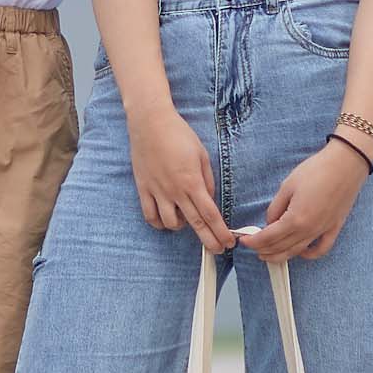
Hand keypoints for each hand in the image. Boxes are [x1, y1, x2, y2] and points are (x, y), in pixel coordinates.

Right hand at [127, 104, 234, 251]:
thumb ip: (207, 180)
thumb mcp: (202, 154)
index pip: (210, 214)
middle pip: (194, 224)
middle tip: (218, 249)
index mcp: (192, 181)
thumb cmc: (179, 134)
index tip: (229, 242)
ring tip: (187, 218)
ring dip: (182, 226)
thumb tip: (209, 199)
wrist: (150, 122)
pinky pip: (150, 216)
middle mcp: (175, 191)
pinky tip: (167, 218)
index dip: (220, 231)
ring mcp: (157, 191)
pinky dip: (160, 222)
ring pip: (170, 224)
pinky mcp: (143, 189)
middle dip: (209, 240)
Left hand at [242, 142, 368, 261]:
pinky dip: (309, 255)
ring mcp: (323, 230)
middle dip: (264, 250)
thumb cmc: (317, 170)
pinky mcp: (334, 227)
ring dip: (281, 256)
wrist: (346, 163)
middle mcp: (309, 230)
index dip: (254, 241)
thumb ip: (276, 207)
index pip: (269, 237)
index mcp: (295, 219)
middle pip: (282, 248)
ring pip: (297, 252)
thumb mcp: (288, 185)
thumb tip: (270, 222)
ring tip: (269, 255)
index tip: (244, 240)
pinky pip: (321, 249)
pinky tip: (300, 252)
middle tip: (253, 248)